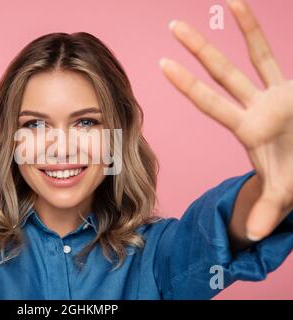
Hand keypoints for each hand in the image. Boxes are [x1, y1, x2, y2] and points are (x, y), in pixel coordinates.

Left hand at [160, 0, 292, 240]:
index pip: (209, 102)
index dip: (187, 85)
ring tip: (221, 0)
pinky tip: (244, 6)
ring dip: (236, 30)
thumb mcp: (283, 192)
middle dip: (198, 50)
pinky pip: (275, 53)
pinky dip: (261, 32)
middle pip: (220, 73)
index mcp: (246, 129)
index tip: (161, 66)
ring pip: (249, 56)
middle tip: (172, 26)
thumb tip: (252, 236)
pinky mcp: (290, 86)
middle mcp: (254, 106)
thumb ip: (267, 209)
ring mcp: (273, 93)